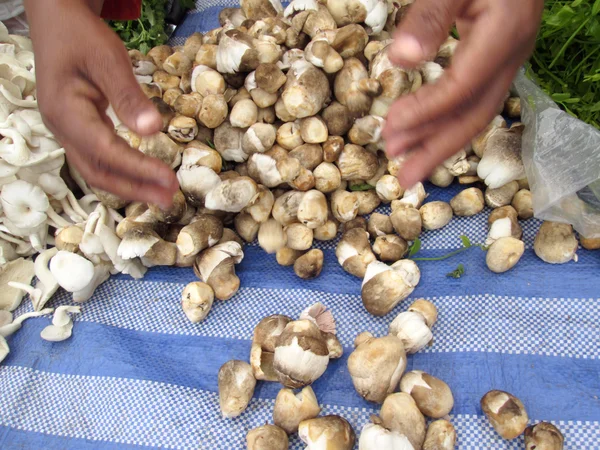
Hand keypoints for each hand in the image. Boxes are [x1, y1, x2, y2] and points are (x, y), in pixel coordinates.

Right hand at [24, 0, 178, 207]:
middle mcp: (61, 128)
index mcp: (65, 111)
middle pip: (97, 171)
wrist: (56, 21)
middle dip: (134, 188)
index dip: (137, 168)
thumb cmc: (81, 35)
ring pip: (96, 168)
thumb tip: (153, 130)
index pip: (104, 151)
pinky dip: (122, 170)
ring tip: (161, 194)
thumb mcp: (107, 59)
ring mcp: (66, 130)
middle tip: (168, 199)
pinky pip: (98, 157)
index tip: (168, 179)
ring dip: (130, 184)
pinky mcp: (76, 128)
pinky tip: (143, 176)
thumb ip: (128, 96)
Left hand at [382, 0, 543, 187]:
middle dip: (437, 149)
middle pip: (475, 116)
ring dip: (440, 140)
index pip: (460, 89)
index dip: (425, 113)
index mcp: (503, 35)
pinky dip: (448, 120)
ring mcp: (509, 58)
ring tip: (407, 162)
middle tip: (403, 176)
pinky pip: (475, 100)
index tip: (390, 131)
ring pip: (477, 112)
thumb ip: (429, 17)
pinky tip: (426, 131)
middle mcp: (512, 54)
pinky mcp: (499, 58)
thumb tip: (400, 59)